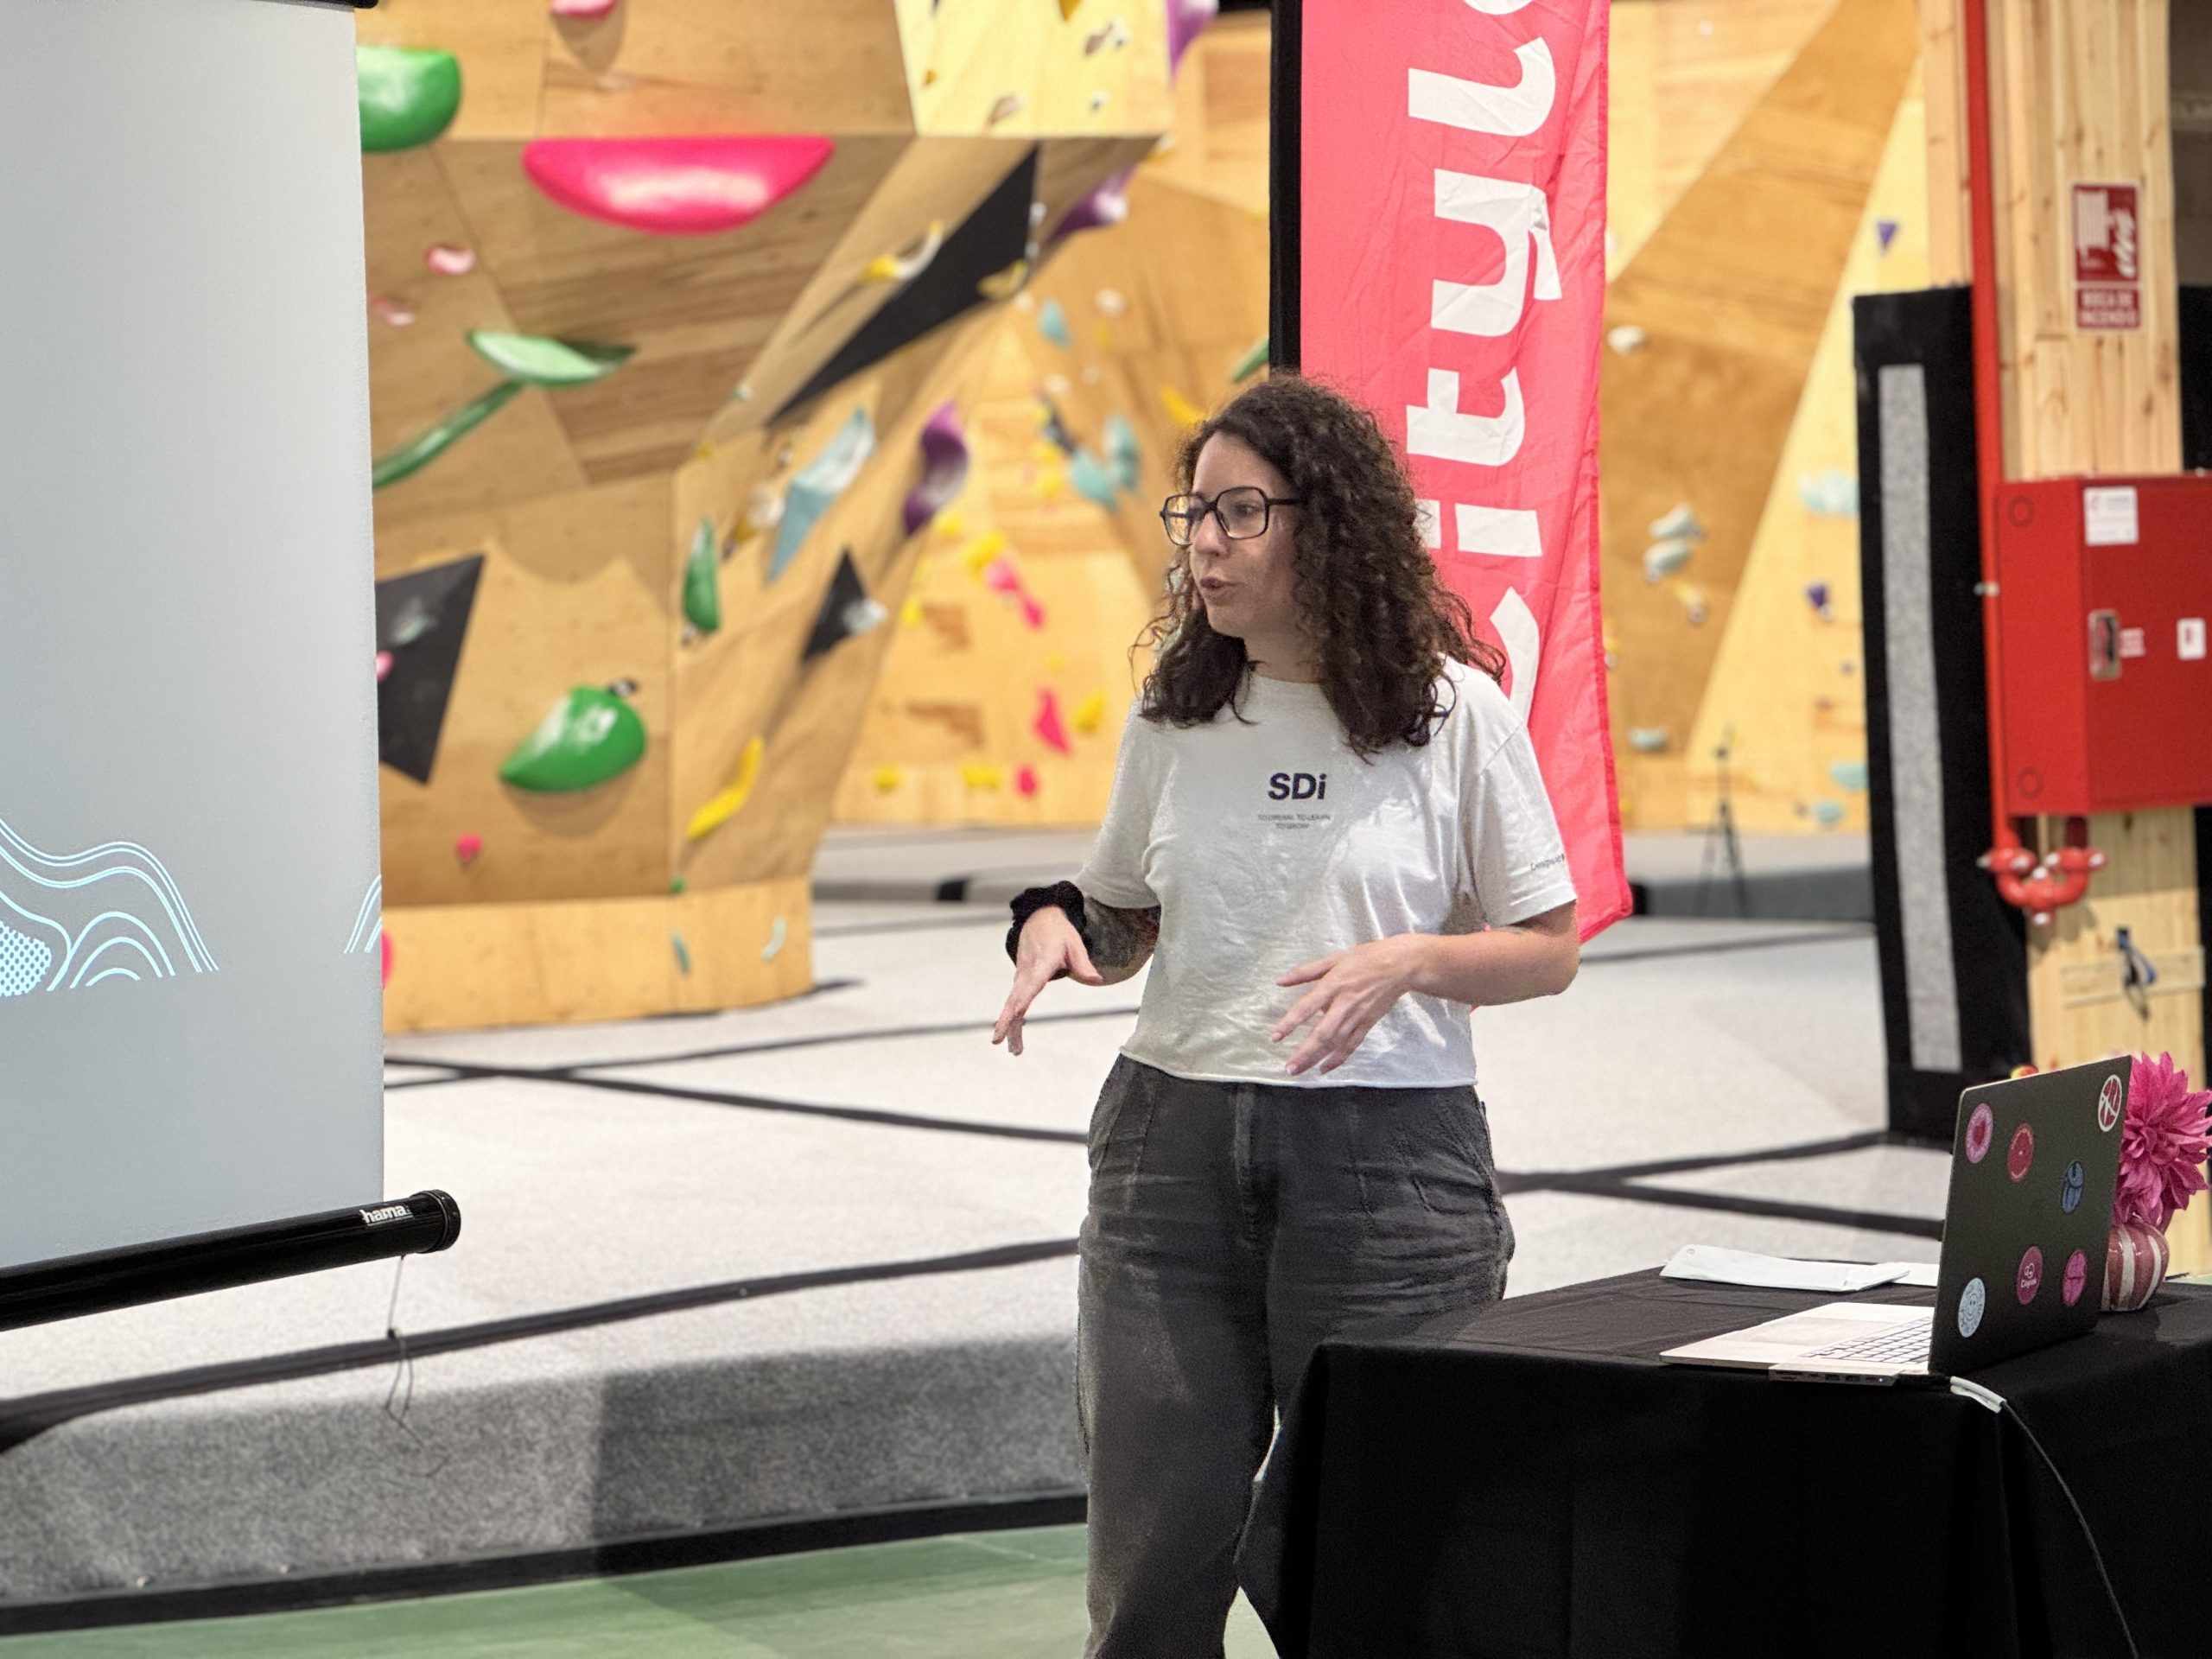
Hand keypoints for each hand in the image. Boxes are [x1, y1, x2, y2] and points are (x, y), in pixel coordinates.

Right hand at [993, 909, 1104, 1056]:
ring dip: (1010, 1027)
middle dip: (1006, 1021)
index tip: (1014, 1013)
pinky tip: (1012, 1037)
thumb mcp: (1075, 944)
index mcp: (1041, 963)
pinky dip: (1012, 1019)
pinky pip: (1014, 1002)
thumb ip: (1083, 964)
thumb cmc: (1059, 932)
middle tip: (998, 1041)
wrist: (1038, 918)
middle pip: (1014, 999)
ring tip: (1014, 1051)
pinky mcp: (1020, 980)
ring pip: (1012, 1004)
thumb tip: (1097, 980)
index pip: (1031, 984)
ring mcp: (1021, 977)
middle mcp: (1026, 972)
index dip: (1022, 998)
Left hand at [1271, 937, 1423, 1075]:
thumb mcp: (1333, 959)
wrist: (1400, 966)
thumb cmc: (1365, 959)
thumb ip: (1305, 972)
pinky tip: (1325, 1069)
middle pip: (1322, 1033)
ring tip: (1300, 1071)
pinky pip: (1352, 1045)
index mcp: (1333, 985)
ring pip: (1335, 1043)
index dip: (1290, 1023)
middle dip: (1304, 1052)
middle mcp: (1344, 1004)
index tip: (1275, 1037)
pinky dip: (1339, 1059)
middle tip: (1288, 1067)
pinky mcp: (1367, 1024)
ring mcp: (1357, 1017)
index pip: (1306, 1007)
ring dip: (1317, 1059)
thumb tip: (1279, 981)